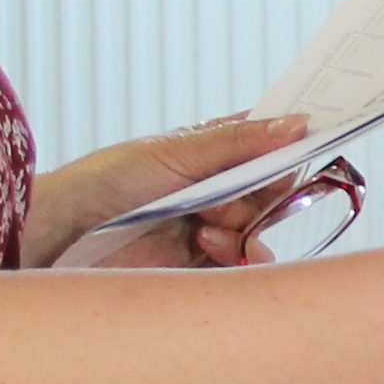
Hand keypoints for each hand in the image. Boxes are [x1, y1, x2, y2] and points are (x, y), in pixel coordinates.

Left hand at [24, 116, 328, 269]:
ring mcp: (212, 223)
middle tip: (239, 197)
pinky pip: (242, 261)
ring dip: (246, 228)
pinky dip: (238, 255)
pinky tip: (213, 246)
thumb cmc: (110, 178)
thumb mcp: (179, 151)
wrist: (64, 232)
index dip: (293, 142)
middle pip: (274, 189)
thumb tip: (300, 122)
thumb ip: (241, 142)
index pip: (270, 141)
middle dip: (267, 195)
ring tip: (214, 230)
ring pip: (261, 227)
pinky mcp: (201, 261)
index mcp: (214, 148)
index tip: (319, 140)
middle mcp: (218, 185)